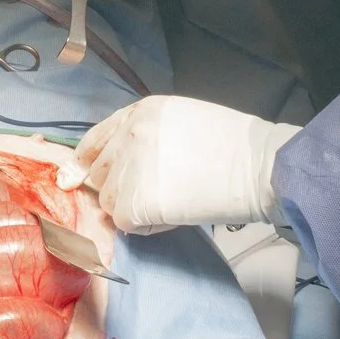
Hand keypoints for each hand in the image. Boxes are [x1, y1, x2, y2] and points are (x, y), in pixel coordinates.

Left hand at [56, 95, 300, 233]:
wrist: (259, 167)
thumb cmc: (233, 146)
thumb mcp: (182, 121)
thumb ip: (146, 137)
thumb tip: (119, 165)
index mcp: (140, 112)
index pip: (95, 139)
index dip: (87, 162)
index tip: (80, 176)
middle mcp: (128, 136)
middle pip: (99, 173)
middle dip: (117, 188)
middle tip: (151, 195)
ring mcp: (130, 169)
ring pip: (108, 200)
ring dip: (131, 208)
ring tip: (169, 202)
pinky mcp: (136, 202)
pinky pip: (125, 223)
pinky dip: (145, 226)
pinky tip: (172, 215)